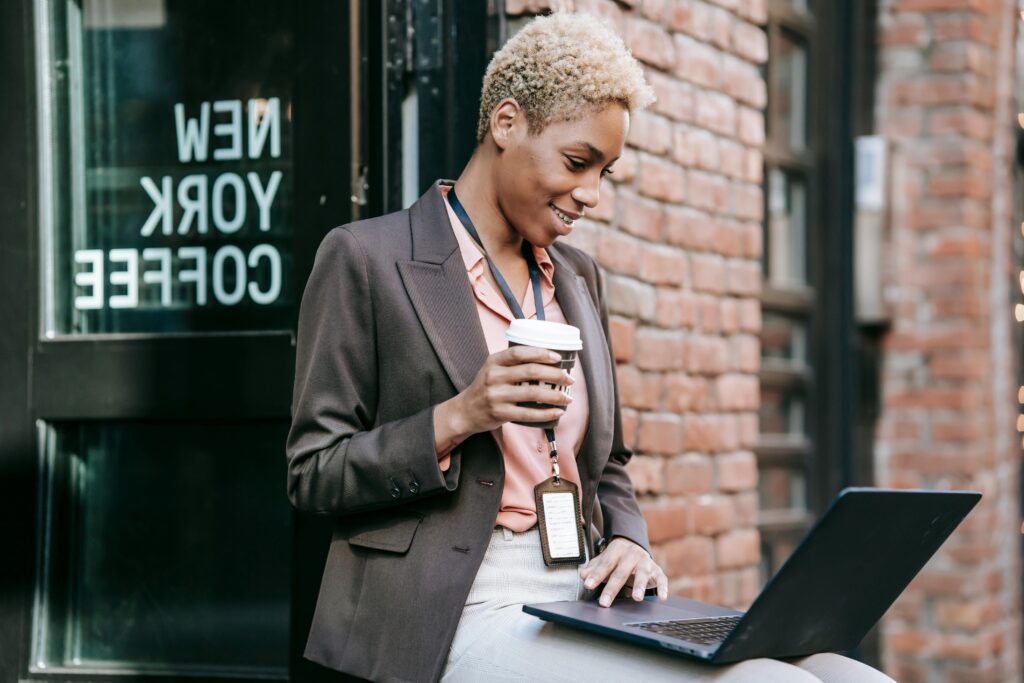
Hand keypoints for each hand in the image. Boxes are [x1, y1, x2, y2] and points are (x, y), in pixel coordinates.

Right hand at [446, 345, 573, 435]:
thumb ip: (513, 363)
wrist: (465, 411)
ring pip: (532, 393)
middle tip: (569, 379)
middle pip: (530, 371)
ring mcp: (496, 395)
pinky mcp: (500, 413)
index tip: (558, 357)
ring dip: (554, 395)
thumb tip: (547, 359)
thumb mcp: (493, 369)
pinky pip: (528, 414)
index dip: (541, 353)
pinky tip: (557, 412)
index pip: (520, 352)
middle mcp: (494, 376)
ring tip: (568, 397)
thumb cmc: (486, 387)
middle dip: (555, 375)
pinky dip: (546, 413)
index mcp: (494, 361)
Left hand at [579, 537, 667, 606]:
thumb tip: (583, 575)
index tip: (588, 584)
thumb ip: (594, 568)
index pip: (605, 563)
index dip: (596, 574)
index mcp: (617, 549)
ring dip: (640, 586)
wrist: (636, 547)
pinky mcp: (657, 571)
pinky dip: (663, 588)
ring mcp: (646, 562)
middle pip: (621, 572)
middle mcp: (633, 553)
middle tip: (604, 602)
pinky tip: (662, 597)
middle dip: (612, 588)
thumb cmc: (617, 559)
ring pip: (642, 574)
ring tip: (636, 598)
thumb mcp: (604, 560)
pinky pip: (662, 579)